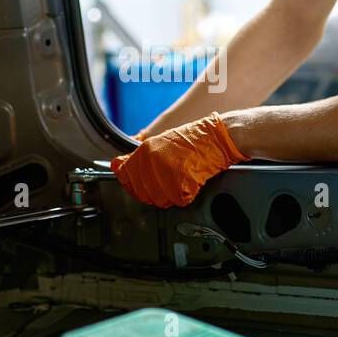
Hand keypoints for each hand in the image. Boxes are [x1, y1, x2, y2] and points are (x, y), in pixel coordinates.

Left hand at [109, 112, 247, 206]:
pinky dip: (186, 196)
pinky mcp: (182, 180)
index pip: (125, 176)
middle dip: (155, 193)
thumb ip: (140, 158)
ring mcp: (166, 170)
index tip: (140, 187)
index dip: (133, 185)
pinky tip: (191, 183)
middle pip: (143, 192)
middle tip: (169, 184)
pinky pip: (178, 199)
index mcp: (145, 150)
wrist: (218, 137)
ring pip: (160, 199)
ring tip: (182, 181)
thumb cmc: (194, 140)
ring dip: (171, 195)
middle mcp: (152, 159)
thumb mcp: (160, 143)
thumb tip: (119, 167)